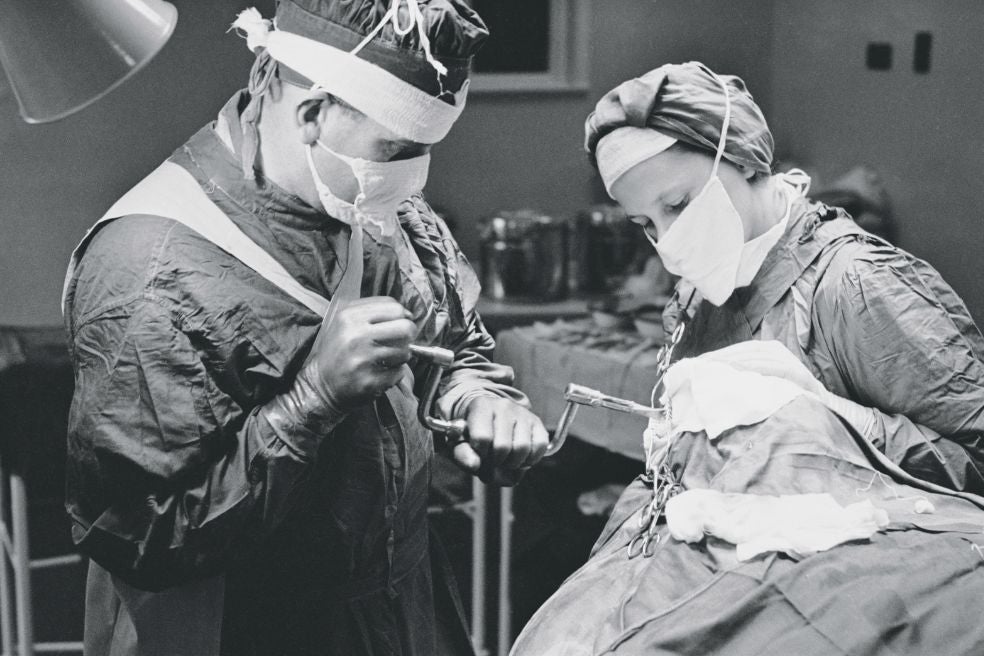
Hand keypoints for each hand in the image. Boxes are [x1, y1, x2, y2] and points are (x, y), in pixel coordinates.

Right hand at [307, 297, 418, 407]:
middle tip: (399, 342)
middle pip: (405, 328)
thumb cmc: (339, 350)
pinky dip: (394, 374)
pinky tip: (380, 373)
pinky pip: (398, 373)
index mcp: (350, 316)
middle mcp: (356, 336)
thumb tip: (408, 315)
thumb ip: (374, 310)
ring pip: (405, 352)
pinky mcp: (368, 381)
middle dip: (408, 336)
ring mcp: (362, 359)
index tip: (400, 324)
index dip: (403, 317)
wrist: (320, 384)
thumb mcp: (346, 321)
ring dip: (400, 357)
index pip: (395, 308)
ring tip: (385, 359)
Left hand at [451, 397, 549, 485]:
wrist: (487, 418)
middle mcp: (504, 405)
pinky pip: (539, 446)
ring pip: (522, 449)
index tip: (478, 454)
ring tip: (504, 460)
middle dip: (496, 462)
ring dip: (512, 463)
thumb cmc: (472, 434)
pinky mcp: (536, 422)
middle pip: (503, 447)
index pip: (483, 438)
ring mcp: (522, 413)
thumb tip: (475, 465)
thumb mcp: (459, 443)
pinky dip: (530, 459)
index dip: (480, 454)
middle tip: (491, 459)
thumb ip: (462, 455)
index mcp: (481, 405)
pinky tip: (519, 458)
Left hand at [708, 340, 826, 395]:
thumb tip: (713, 376)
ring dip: (735, 362)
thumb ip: (744, 376)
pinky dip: (757, 369)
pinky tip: (741, 372)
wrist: (820, 406)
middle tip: (700, 366)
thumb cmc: (784, 396)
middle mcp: (778, 351)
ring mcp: (789, 360)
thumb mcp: (761, 382)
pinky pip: (775, 369)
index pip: (739, 349)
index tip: (698, 362)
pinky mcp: (798, 374)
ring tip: (714, 369)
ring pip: (757, 357)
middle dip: (722, 358)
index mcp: (768, 350)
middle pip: (745, 351)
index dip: (718, 354)